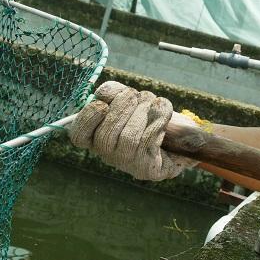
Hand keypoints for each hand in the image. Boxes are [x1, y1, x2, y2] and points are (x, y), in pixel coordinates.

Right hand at [69, 81, 197, 180]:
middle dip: (123, 108)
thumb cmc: (152, 117)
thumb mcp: (131, 101)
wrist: (181, 138)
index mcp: (97, 137)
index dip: (87, 119)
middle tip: (136, 95)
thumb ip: (114, 93)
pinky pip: (148, 141)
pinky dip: (158, 119)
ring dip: (143, 112)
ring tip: (152, 102)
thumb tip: (102, 92)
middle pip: (106, 134)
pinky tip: (164, 110)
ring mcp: (127, 164)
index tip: (102, 104)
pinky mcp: (146, 167)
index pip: (79, 135)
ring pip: (128, 137)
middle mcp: (108, 154)